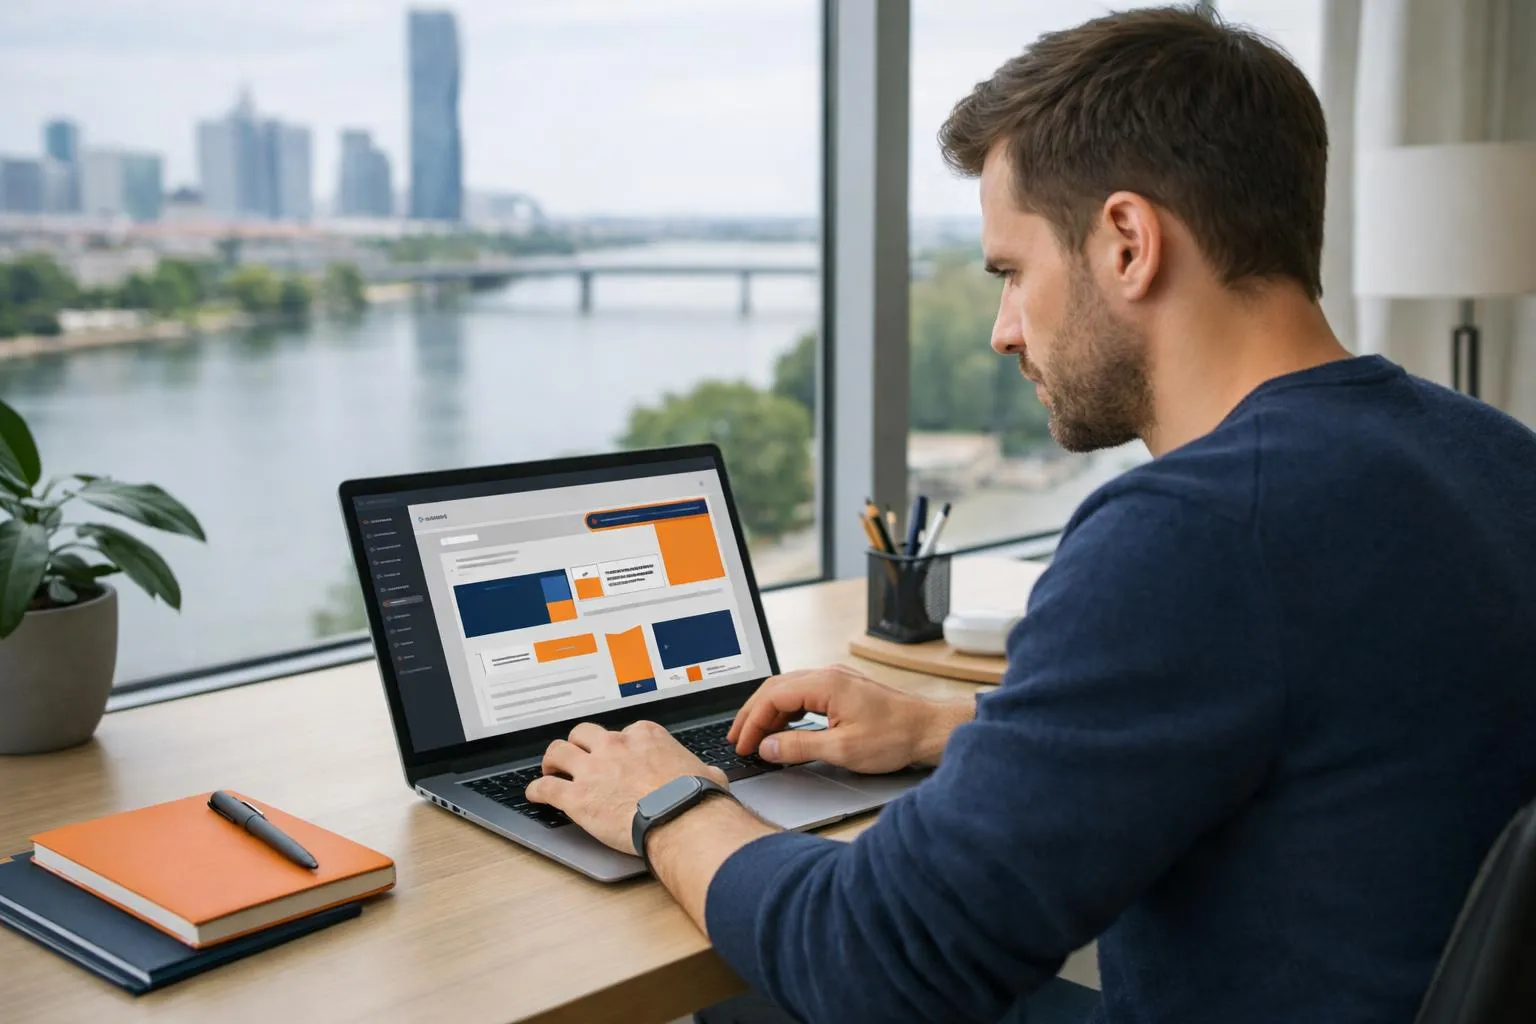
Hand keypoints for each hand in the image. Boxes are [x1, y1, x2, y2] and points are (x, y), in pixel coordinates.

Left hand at [525, 721, 728, 854]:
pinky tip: (534, 794)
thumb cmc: (694, 799)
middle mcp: (615, 747)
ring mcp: (593, 770)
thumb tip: (710, 776)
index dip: (617, 746)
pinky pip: (546, 787)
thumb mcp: (705, 774)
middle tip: (576, 755)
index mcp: (644, 737)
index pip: (623, 733)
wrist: (680, 819)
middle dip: (578, 744)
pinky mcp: (576, 797)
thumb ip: (701, 770)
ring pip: (558, 752)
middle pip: (584, 734)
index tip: (616, 756)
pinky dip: (537, 790)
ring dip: (552, 760)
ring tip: (550, 768)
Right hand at [728, 664, 973, 773]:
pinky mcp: (844, 689)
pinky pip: (803, 693)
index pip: (772, 697)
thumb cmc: (894, 737)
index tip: (743, 745)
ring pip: (788, 689)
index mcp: (824, 684)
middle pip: (775, 688)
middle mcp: (827, 675)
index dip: (752, 722)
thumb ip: (799, 746)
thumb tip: (767, 746)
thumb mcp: (842, 748)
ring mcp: (836, 680)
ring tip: (755, 736)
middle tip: (738, 739)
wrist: (929, 729)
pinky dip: (786, 710)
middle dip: (753, 714)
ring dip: (768, 712)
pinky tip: (783, 727)